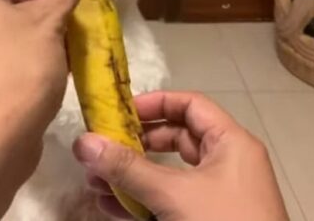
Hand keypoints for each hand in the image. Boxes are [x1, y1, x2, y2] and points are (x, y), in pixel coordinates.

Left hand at [0, 0, 77, 220]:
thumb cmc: (19, 67)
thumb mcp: (49, 21)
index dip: (49, 1)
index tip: (70, 21)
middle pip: (8, 16)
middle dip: (41, 29)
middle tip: (66, 45)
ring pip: (2, 46)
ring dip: (31, 54)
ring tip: (56, 70)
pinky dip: (15, 77)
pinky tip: (37, 92)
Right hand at [73, 91, 288, 220]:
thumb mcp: (173, 195)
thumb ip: (128, 168)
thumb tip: (83, 142)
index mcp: (230, 143)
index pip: (191, 105)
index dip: (155, 103)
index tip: (119, 113)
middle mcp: (225, 163)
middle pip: (175, 139)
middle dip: (134, 145)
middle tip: (101, 150)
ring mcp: (215, 194)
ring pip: (167, 175)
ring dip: (131, 177)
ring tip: (94, 182)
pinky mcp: (205, 219)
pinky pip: (169, 202)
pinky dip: (141, 202)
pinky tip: (109, 206)